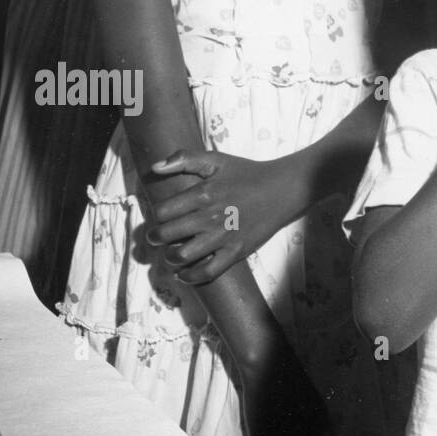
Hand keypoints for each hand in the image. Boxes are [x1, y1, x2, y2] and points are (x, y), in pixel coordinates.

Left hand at [146, 150, 292, 283]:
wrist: (282, 190)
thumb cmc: (247, 173)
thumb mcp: (217, 159)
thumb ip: (185, 159)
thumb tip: (155, 167)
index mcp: (203, 193)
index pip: (163, 211)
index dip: (155, 216)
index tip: (157, 218)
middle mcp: (210, 217)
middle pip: (167, 234)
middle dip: (155, 238)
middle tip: (154, 238)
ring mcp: (223, 237)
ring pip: (183, 255)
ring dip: (169, 257)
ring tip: (169, 254)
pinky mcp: (236, 251)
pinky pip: (208, 271)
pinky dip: (191, 276)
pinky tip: (183, 274)